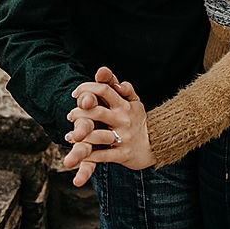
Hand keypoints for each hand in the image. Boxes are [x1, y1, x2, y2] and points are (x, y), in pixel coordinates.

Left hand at [62, 66, 153, 185]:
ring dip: (79, 135)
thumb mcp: (134, 102)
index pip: (104, 90)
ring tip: (70, 136)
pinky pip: (101, 155)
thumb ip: (123, 88)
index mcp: (125, 105)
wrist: (159, 143)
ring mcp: (124, 137)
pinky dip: (87, 155)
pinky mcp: (123, 154)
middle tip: (70, 116)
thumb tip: (105, 73)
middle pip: (96, 112)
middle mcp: (124, 119)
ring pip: (96, 135)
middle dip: (78, 113)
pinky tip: (80, 152)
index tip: (76, 94)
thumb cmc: (139, 121)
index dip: (87, 89)